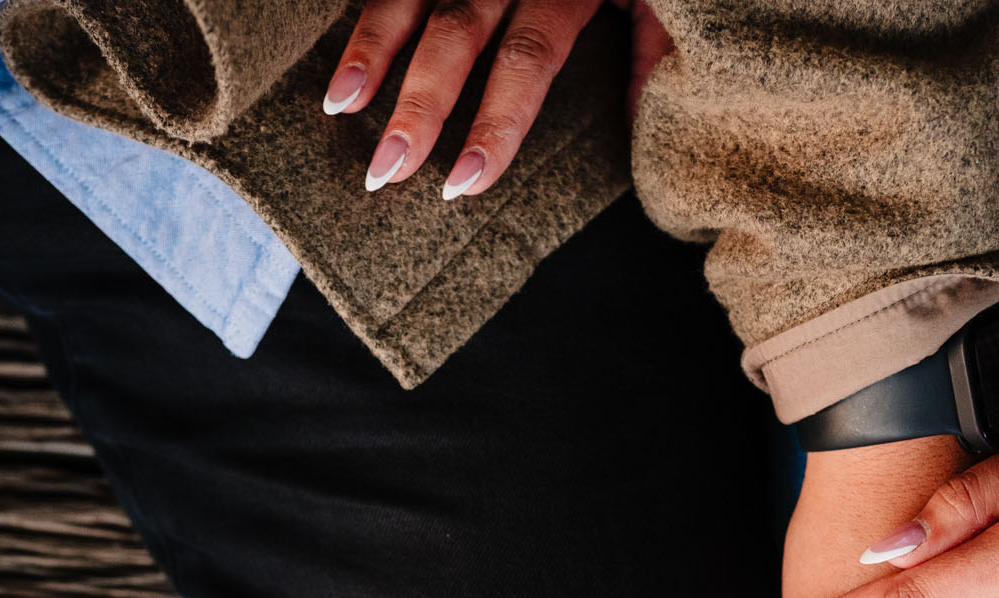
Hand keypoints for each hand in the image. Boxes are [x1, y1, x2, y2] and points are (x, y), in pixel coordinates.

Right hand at [324, 0, 670, 196]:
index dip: (495, 120)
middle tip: (384, 172)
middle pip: (457, 29)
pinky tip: (338, 54)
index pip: (529, 55)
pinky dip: (368, 9)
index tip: (464, 181)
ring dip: (371, 47)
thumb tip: (644, 121)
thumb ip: (660, 42)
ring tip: (339, 108)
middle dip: (419, 103)